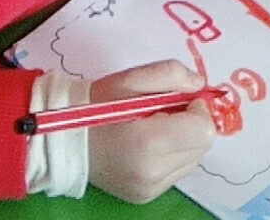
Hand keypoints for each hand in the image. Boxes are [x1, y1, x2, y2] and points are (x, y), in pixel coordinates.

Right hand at [86, 61, 214, 204]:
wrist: (65, 140)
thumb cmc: (97, 105)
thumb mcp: (131, 78)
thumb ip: (172, 74)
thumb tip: (200, 86)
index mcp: (150, 143)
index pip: (204, 130)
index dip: (197, 109)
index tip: (178, 100)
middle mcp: (153, 172)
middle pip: (202, 146)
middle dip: (192, 124)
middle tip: (165, 112)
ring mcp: (150, 188)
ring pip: (193, 159)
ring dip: (184, 141)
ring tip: (154, 128)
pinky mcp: (146, 196)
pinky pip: (177, 171)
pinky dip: (172, 156)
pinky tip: (149, 145)